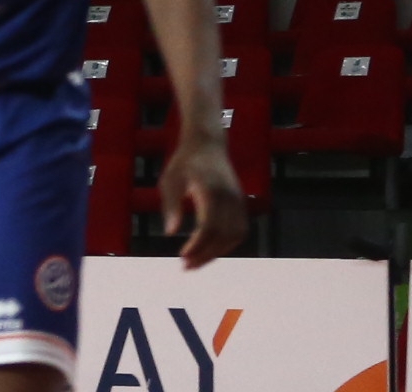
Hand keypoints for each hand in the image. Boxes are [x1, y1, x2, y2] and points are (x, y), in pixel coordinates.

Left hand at [155, 140, 249, 269]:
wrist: (207, 144)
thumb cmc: (184, 162)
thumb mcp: (170, 179)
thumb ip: (171, 205)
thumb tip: (170, 232)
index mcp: (210, 190)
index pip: (209, 226)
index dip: (198, 245)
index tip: (182, 256)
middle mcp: (229, 197)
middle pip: (223, 235)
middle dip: (205, 254)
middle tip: (186, 267)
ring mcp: (238, 200)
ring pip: (235, 236)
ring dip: (217, 252)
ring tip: (196, 261)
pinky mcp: (241, 203)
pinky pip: (240, 230)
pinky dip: (227, 244)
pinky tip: (210, 250)